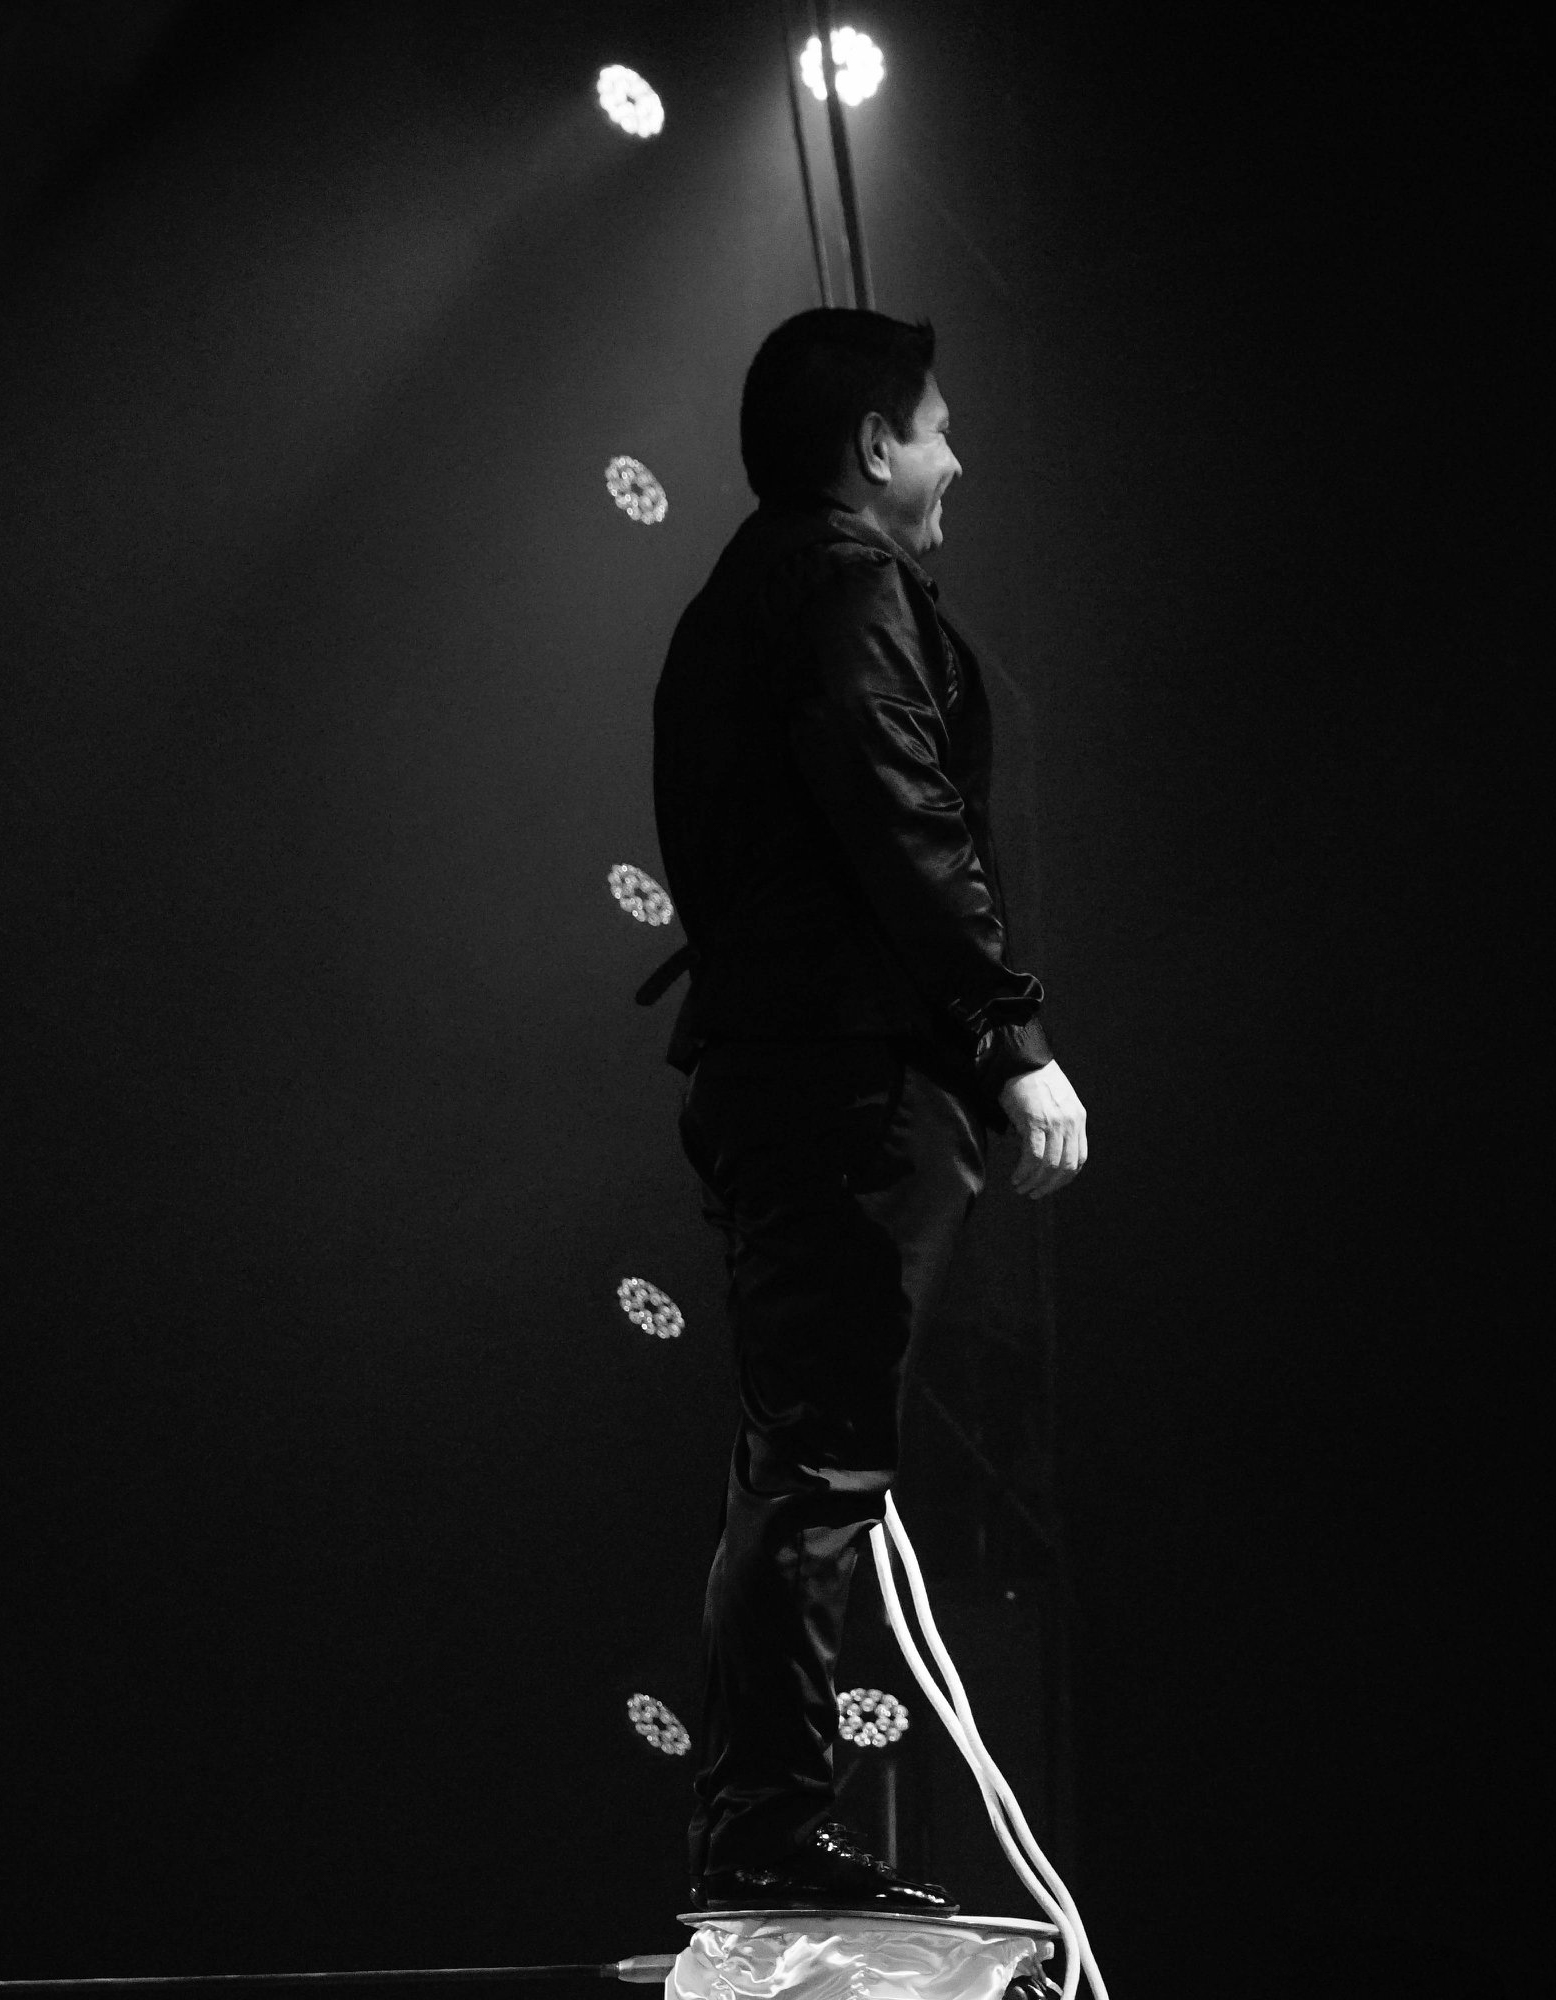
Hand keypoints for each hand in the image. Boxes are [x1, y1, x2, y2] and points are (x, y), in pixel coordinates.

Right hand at [998, 1061, 1087, 1200]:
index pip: (1079, 1157)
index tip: (1050, 1185)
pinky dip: (1025, 1171)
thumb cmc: (1031, 1079)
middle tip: (1035, 1194)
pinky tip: (1016, 1177)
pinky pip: (1034, 1156)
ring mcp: (1055, 1122)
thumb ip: (1052, 1126)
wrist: (1019, 1058)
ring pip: (1050, 1165)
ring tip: (1021, 1188)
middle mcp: (1071, 1122)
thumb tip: (1038, 1152)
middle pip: (1067, 1166)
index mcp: (1078, 1118)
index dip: (1065, 1177)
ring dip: (1035, 1182)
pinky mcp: (1035, 1121)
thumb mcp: (1053, 1103)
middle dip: (1050, 1185)